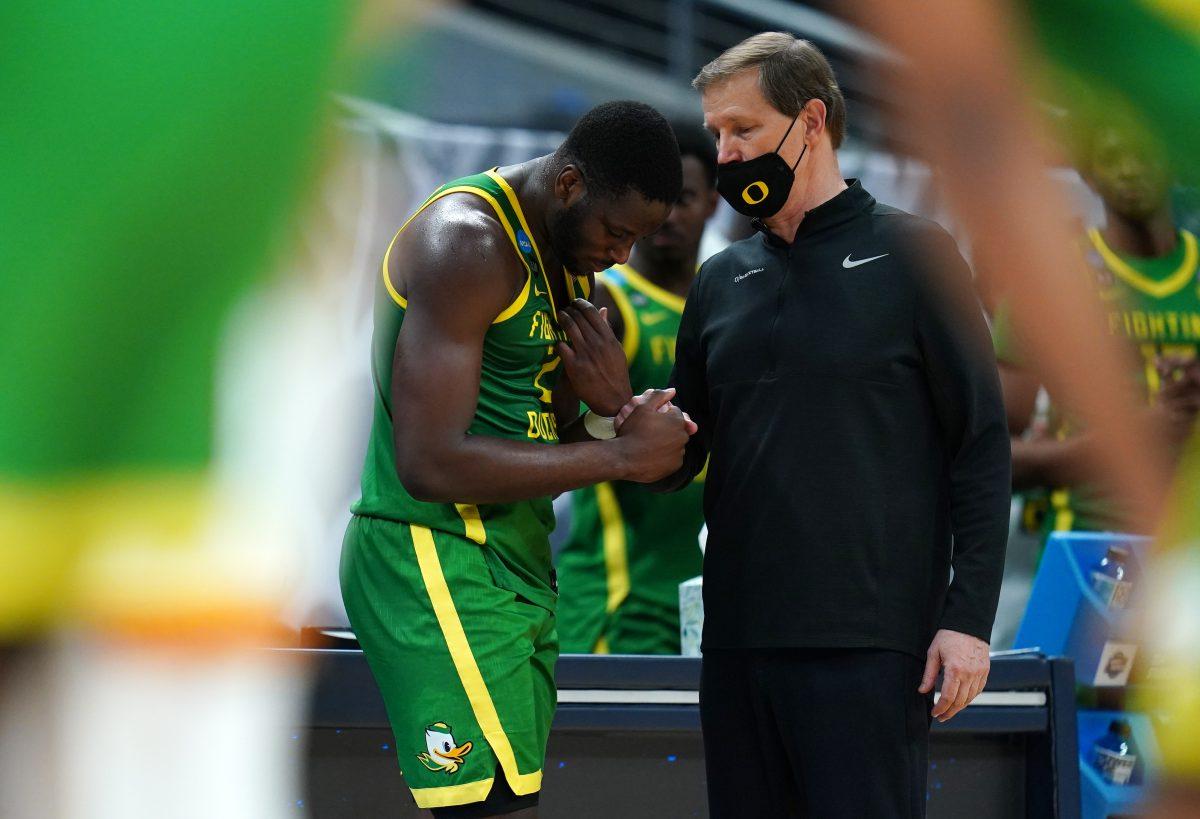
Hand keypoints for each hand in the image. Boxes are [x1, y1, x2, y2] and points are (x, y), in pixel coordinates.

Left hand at [557, 299, 631, 415]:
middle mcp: (597, 343)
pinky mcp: (574, 366)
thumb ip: (607, 329)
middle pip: (578, 317)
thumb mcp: (616, 350)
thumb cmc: (615, 373)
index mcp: (608, 338)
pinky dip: (558, 342)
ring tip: (559, 317)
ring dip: (562, 319)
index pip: (591, 312)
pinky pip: (561, 347)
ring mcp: (585, 354)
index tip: (575, 302)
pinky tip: (558, 342)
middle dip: (569, 310)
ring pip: (569, 328)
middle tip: (565, 309)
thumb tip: (603, 309)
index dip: (580, 303)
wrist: (613, 399)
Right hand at [615, 388, 691, 482]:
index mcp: (677, 420)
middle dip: (667, 428)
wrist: (623, 457)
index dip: (662, 415)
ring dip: (667, 442)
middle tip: (649, 432)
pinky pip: (672, 458)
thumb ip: (659, 396)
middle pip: (677, 429)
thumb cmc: (632, 431)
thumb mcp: (642, 408)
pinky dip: (665, 456)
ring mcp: (679, 452)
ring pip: (675, 444)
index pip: (675, 413)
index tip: (650, 420)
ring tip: (649, 444)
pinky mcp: (674, 465)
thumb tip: (673, 390)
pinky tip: (652, 454)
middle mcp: (682, 436)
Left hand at [920, 628, 988, 722]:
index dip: (941, 708)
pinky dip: (969, 698)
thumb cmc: (949, 636)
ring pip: (970, 698)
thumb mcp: (933, 653)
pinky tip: (961, 700)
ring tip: (949, 711)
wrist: (969, 625)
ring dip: (959, 707)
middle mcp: (969, 674)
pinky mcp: (985, 672)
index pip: (948, 697)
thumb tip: (923, 691)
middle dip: (949, 712)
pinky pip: (978, 690)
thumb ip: (929, 674)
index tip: (934, 713)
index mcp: (955, 670)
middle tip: (940, 717)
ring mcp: (979, 674)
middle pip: (960, 701)